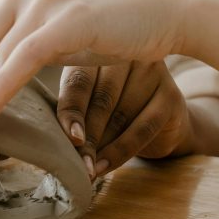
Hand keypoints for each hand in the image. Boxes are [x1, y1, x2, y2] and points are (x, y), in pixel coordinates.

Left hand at [59, 61, 191, 178]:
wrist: (163, 123)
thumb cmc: (115, 112)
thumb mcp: (90, 105)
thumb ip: (72, 110)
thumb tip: (47, 138)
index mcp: (99, 49)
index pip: (79, 80)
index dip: (70, 112)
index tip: (67, 139)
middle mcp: (128, 54)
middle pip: (101, 98)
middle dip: (86, 135)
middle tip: (75, 162)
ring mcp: (152, 73)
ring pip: (121, 114)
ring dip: (100, 146)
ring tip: (86, 169)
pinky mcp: (171, 95)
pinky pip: (142, 128)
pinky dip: (120, 151)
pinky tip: (104, 166)